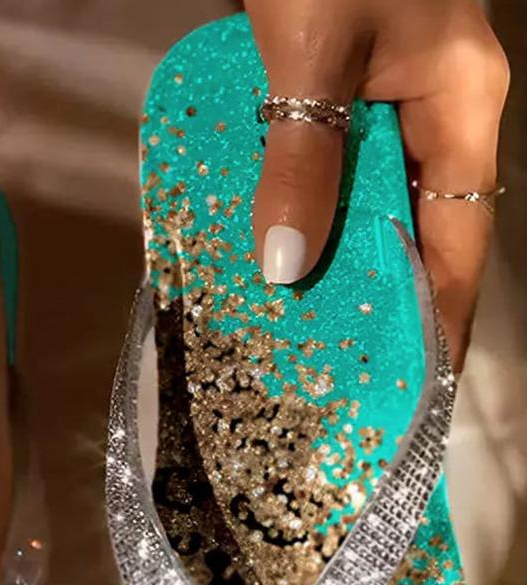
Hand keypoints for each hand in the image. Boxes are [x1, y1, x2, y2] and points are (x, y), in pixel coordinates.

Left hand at [245, 0, 508, 370]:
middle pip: (414, 232)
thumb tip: (287, 267)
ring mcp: (388, 103)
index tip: (413, 385)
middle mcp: (434, 115)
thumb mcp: (313, 56)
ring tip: (296, 331)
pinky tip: (268, 251)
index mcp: (460, 109)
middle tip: (339, 373)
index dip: (439, 317)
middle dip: (378, 302)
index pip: (459, 242)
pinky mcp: (340, 92)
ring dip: (334, 261)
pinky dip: (302, 212)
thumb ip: (303, 160)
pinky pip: (329, 170)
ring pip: (368, 204)